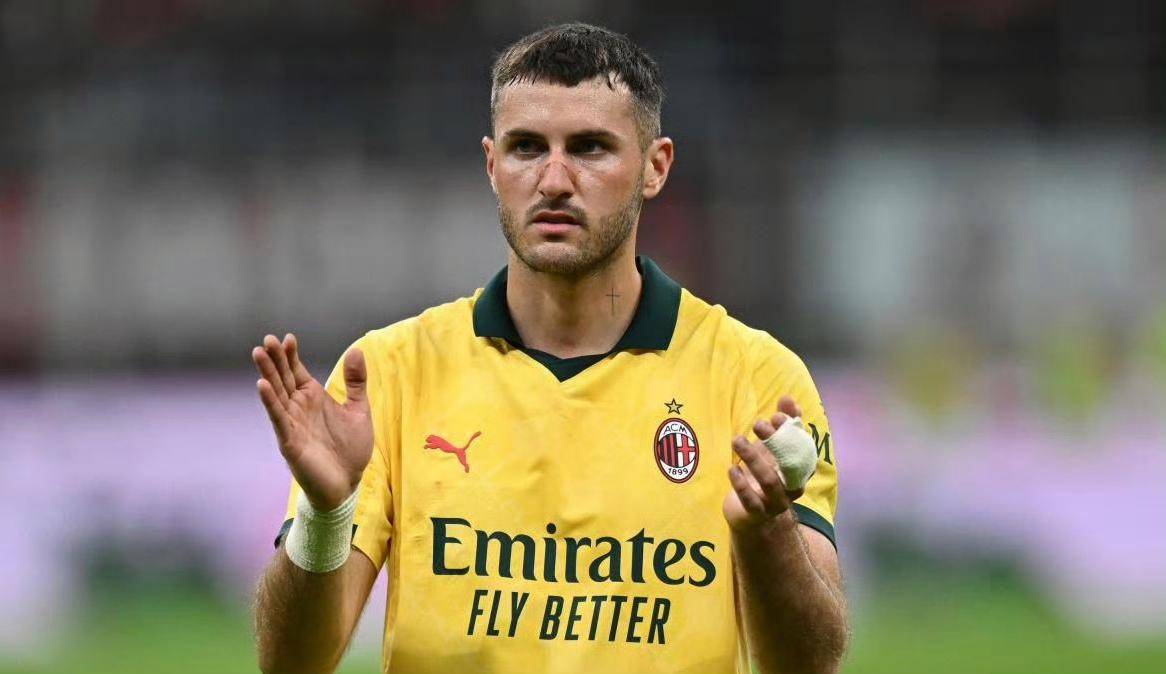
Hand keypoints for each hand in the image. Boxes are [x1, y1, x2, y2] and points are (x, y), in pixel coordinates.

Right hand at [252, 334, 372, 511]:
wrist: (347, 484)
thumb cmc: (350, 450)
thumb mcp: (359, 410)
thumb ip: (356, 382)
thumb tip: (356, 350)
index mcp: (313, 398)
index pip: (297, 371)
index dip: (291, 355)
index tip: (288, 338)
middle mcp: (299, 408)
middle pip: (283, 378)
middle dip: (275, 359)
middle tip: (267, 339)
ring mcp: (292, 423)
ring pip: (276, 394)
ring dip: (267, 374)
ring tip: (258, 353)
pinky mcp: (290, 441)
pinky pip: (278, 418)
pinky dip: (270, 402)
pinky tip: (262, 386)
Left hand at [723, 396, 805, 531]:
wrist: (749, 514)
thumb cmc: (762, 474)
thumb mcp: (770, 449)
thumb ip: (781, 425)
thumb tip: (788, 398)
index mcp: (799, 467)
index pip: (802, 445)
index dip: (793, 429)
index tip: (777, 414)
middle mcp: (793, 485)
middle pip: (788, 462)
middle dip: (775, 441)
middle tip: (757, 423)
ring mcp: (777, 502)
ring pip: (769, 480)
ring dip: (753, 458)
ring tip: (737, 440)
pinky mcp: (758, 514)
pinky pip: (751, 500)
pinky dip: (741, 484)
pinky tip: (732, 469)